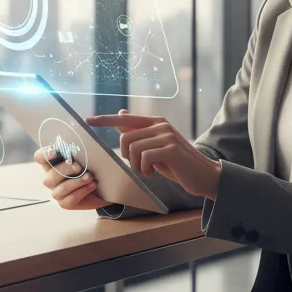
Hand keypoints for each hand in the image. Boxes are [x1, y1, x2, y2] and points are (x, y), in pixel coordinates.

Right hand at [33, 146, 107, 210]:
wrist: (103, 188)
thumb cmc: (93, 168)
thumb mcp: (88, 156)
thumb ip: (84, 148)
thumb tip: (103, 135)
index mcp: (52, 163)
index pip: (39, 157)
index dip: (45, 154)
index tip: (56, 151)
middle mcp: (51, 178)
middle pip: (50, 175)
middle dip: (66, 170)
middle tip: (79, 166)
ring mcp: (57, 192)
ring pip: (61, 188)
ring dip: (77, 182)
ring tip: (90, 177)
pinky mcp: (65, 203)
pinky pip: (70, 199)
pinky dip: (83, 190)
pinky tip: (92, 185)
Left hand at [85, 110, 222, 200]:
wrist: (203, 175)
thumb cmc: (177, 163)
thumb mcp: (155, 147)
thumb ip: (138, 133)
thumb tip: (120, 115)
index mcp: (155, 122)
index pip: (124, 118)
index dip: (105, 120)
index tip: (88, 120)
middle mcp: (160, 125)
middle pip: (125, 137)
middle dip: (126, 157)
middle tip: (138, 166)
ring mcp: (166, 135)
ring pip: (133, 148)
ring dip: (136, 165)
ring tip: (148, 171)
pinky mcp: (171, 149)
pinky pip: (144, 157)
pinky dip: (144, 169)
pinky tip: (154, 173)